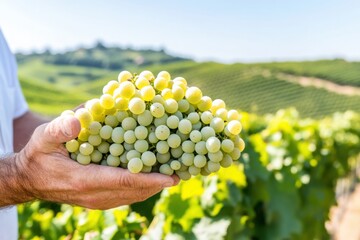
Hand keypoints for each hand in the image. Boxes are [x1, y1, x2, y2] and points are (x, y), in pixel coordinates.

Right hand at [15, 116, 178, 209]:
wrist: (30, 180)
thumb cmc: (39, 156)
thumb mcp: (43, 138)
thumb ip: (60, 129)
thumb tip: (80, 118)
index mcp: (84, 180)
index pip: (123, 181)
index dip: (149, 178)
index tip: (171, 177)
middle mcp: (95, 196)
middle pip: (135, 191)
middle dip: (159, 183)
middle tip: (182, 171)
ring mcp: (99, 201)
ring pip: (134, 196)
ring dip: (155, 186)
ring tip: (175, 173)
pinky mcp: (100, 200)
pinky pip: (127, 195)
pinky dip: (143, 187)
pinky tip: (154, 177)